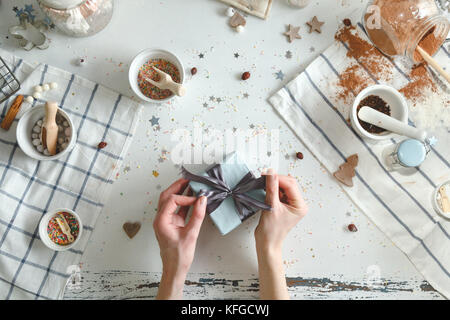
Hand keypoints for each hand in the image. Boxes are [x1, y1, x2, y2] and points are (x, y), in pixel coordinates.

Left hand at [153, 178, 206, 298]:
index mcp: (161, 221)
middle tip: (188, 180)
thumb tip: (202, 200)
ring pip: (170, 201)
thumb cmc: (178, 256)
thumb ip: (197, 216)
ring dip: (180, 193)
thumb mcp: (191, 234)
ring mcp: (165, 221)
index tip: (196, 199)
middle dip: (177, 187)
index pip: (171, 201)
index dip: (184, 197)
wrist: (175, 269)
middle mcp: (160, 219)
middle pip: (166, 197)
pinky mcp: (171, 224)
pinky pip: (176, 209)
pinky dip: (183, 203)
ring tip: (190, 185)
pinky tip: (192, 199)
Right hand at [255, 169, 307, 251]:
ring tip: (264, 185)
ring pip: (284, 187)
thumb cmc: (272, 231)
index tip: (267, 173)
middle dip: (277, 180)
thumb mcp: (271, 206)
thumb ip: (271, 188)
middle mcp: (298, 204)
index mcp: (300, 206)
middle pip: (289, 184)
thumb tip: (271, 173)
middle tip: (264, 177)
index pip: (291, 185)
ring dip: (274, 184)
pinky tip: (266, 190)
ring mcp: (291, 204)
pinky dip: (273, 189)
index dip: (278, 178)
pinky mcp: (284, 204)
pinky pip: (280, 192)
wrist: (267, 242)